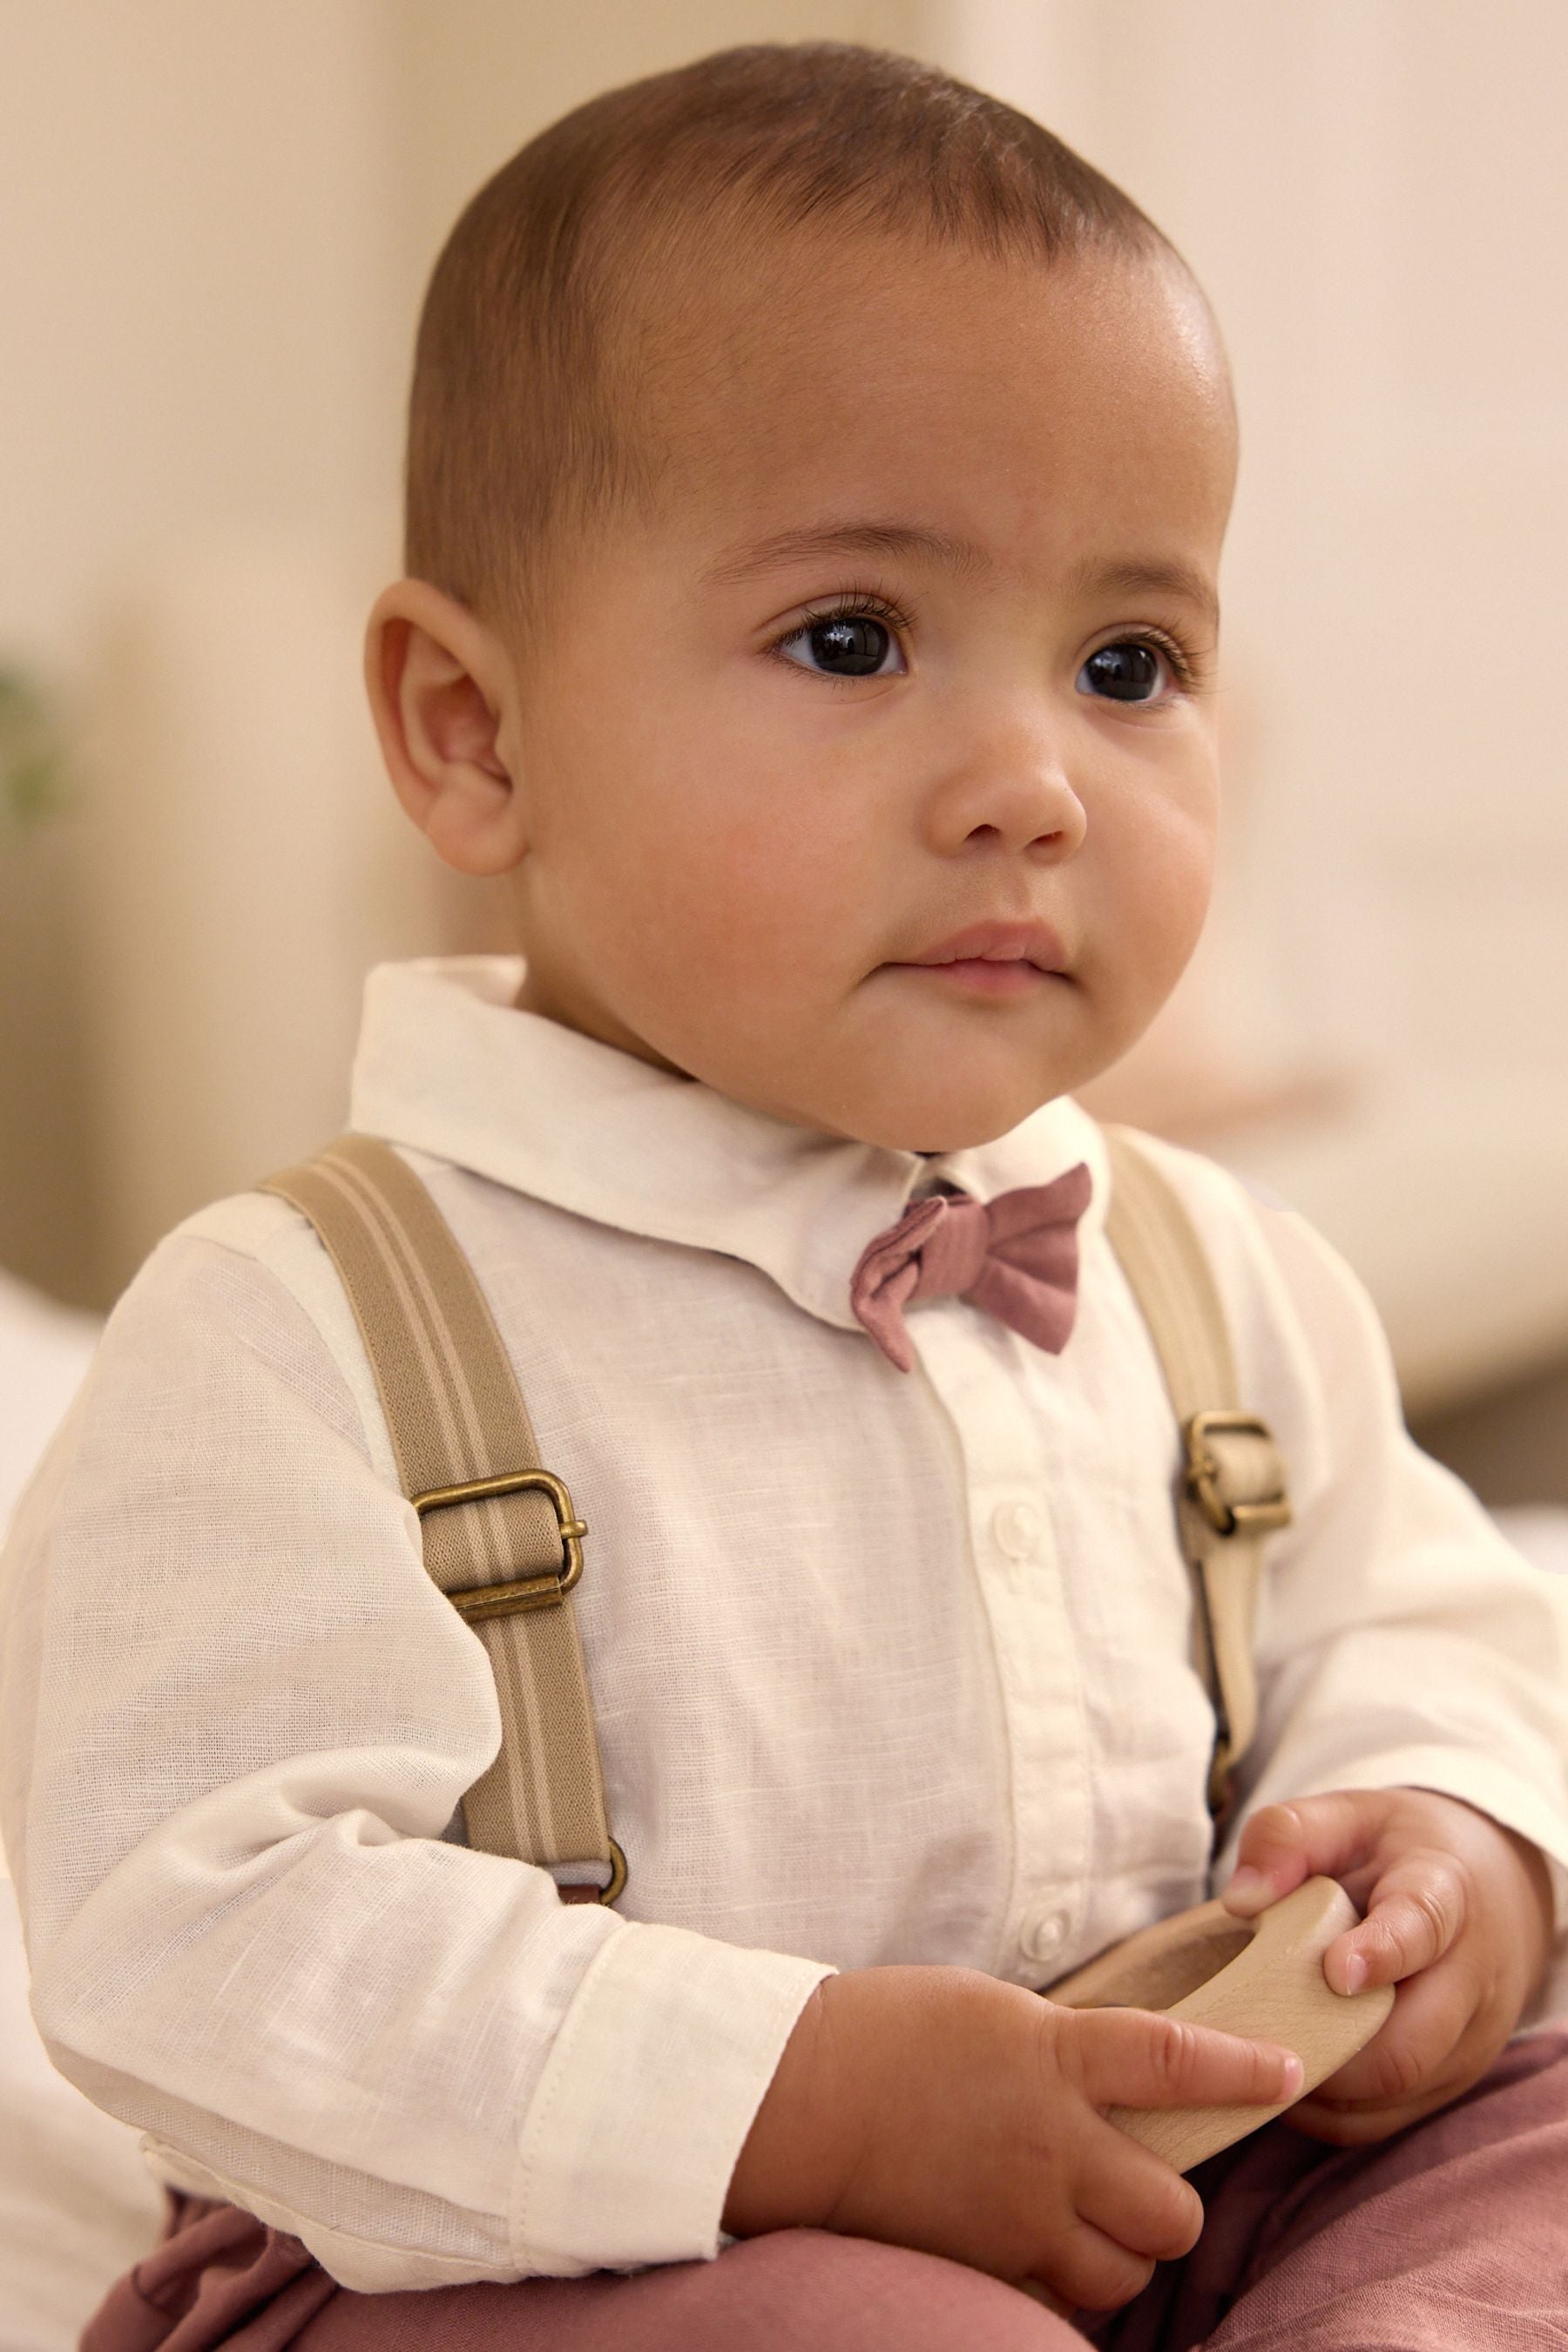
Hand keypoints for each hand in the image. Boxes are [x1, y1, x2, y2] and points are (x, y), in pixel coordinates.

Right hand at [722, 1964, 1300, 2310]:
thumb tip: (1115, 2077)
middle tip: (1143, 2182)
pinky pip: (1054, 2298)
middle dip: (1171, 2205)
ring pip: (1125, 2270)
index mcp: (1054, 2054)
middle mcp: (1052, 2142)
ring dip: (1121, 2252)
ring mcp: (1019, 2214)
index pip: (1177, 2063)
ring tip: (1088, 2222)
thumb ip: (1062, 2048)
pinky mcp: (984, 2262)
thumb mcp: (992, 2010)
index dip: (1243, 2071)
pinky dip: (1057, 2282)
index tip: (1289, 2070)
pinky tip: (1033, 2249)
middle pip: (1172, 2209)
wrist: (795, 2094)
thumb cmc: (885, 2029)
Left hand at [1223, 1787, 1553, 2144]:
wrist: (1484, 1892)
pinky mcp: (1452, 2081)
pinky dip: (1329, 2111)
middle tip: (1252, 2031)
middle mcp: (1470, 1978)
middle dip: (1327, 2049)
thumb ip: (1289, 1837)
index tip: (1335, 1969)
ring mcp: (1469, 2041)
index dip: (1382, 1952)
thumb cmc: (1398, 1852)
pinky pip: (1386, 2120)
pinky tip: (1281, 2077)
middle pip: (1410, 2044)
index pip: (1423, 1927)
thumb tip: (1240, 1900)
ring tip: (1255, 2053)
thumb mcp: (1347, 1815)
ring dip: (1320, 2087)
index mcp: (1444, 1893)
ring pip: (1395, 2094)